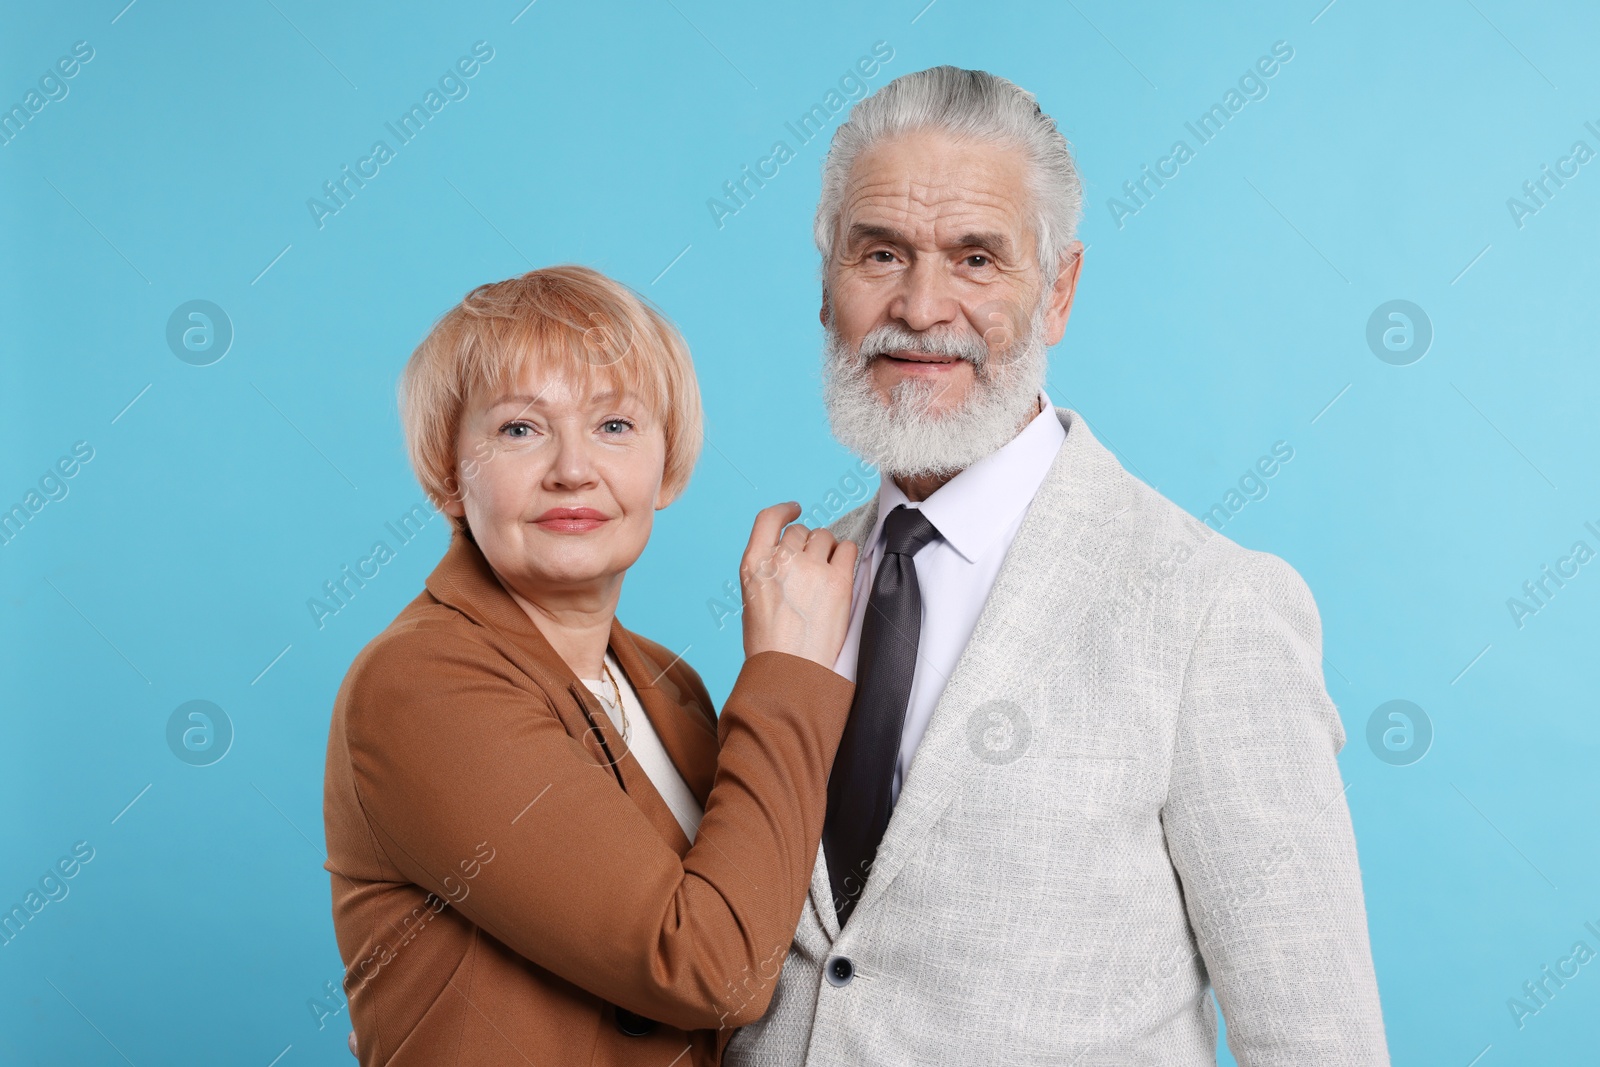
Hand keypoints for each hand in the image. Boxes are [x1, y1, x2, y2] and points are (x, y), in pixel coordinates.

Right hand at [740, 502, 857, 669]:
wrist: (789, 671)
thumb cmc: (770, 645)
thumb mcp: (752, 599)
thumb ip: (767, 570)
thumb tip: (791, 553)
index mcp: (753, 565)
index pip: (768, 519)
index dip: (784, 511)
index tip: (795, 508)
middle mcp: (781, 560)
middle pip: (800, 531)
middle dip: (807, 544)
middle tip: (811, 568)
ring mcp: (811, 568)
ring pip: (825, 536)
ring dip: (827, 550)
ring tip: (825, 574)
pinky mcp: (838, 580)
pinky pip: (848, 548)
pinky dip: (846, 555)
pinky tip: (842, 570)